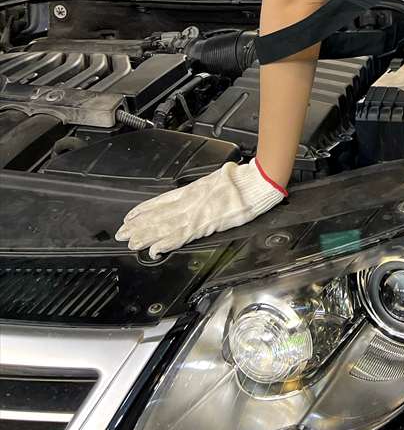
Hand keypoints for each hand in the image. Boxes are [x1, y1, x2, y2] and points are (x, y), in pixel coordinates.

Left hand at [115, 157, 286, 259]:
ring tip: (131, 243)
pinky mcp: (205, 225)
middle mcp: (189, 202)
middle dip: (139, 226)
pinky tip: (154, 250)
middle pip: (158, 215)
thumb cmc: (242, 181)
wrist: (255, 183)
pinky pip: (180, 236)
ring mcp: (196, 214)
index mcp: (192, 191)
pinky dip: (165, 243)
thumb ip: (203, 188)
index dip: (144, 210)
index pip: (162, 201)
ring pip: (164, 227)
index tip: (130, 216)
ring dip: (146, 236)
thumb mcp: (218, 179)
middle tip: (121, 234)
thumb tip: (198, 190)